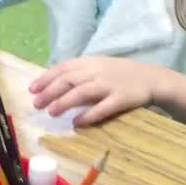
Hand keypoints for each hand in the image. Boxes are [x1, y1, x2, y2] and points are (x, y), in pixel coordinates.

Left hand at [29, 57, 166, 126]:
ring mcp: (110, 85)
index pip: (64, 68)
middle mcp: (98, 71)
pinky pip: (102, 108)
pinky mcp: (122, 99)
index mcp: (91, 62)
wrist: (153, 79)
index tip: (32, 89)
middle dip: (50, 91)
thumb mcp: (101, 66)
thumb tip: (55, 84)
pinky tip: (76, 122)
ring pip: (82, 92)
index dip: (46, 78)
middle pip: (69, 79)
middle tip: (36, 104)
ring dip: (64, 102)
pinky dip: (88, 115)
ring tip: (51, 112)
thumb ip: (81, 73)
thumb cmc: (123, 74)